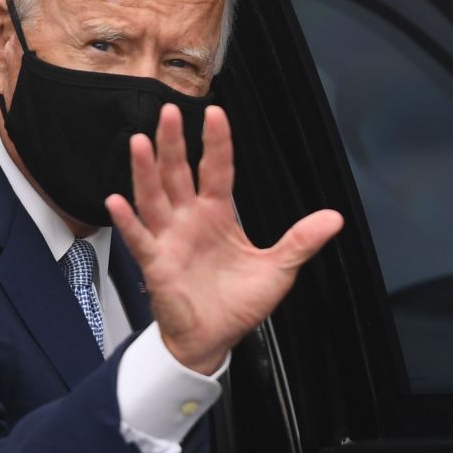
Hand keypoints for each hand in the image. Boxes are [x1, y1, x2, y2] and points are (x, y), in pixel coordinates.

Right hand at [105, 104, 343, 373]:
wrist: (213, 340)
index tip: (217, 114)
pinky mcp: (156, 264)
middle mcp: (189, 220)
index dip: (216, 142)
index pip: (216, 170)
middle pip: (178, 173)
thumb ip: (301, 241)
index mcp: (217, 215)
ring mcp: (170, 239)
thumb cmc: (237, 305)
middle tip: (170, 111)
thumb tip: (334, 218)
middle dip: (174, 142)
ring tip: (140, 142)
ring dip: (145, 171)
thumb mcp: (278, 269)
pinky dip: (127, 222)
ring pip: (153, 197)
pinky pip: (139, 239)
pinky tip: (117, 202)